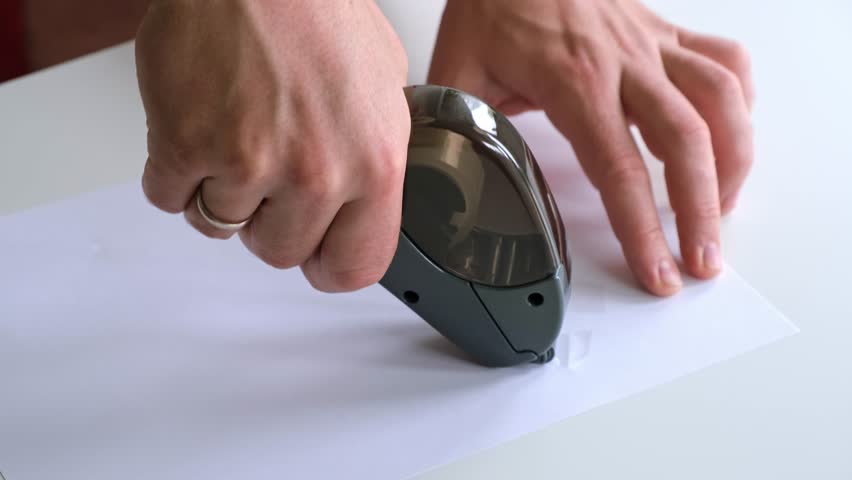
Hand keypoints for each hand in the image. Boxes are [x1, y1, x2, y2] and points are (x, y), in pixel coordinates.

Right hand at [136, 0, 410, 291]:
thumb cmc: (315, 9)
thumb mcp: (384, 85)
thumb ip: (376, 153)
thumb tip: (366, 199)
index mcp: (375, 162)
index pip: (355, 266)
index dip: (330, 264)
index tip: (317, 252)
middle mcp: (316, 171)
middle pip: (280, 252)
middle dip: (270, 220)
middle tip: (269, 171)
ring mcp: (247, 163)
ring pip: (220, 226)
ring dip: (222, 191)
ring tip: (235, 133)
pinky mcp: (183, 145)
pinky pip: (169, 197)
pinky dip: (176, 171)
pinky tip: (198, 126)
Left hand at [429, 0, 753, 295]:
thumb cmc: (491, 6)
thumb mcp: (457, 73)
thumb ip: (456, 131)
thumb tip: (440, 184)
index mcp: (572, 81)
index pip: (618, 168)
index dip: (641, 229)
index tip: (657, 271)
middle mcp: (623, 62)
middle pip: (685, 142)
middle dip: (701, 212)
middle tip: (701, 262)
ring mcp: (651, 45)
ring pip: (721, 99)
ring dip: (733, 161)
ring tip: (723, 209)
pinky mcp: (664, 33)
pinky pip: (727, 61)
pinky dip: (740, 104)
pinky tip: (730, 138)